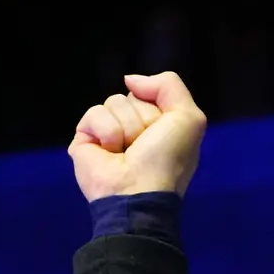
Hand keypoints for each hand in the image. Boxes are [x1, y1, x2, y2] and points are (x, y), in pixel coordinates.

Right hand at [69, 72, 205, 201]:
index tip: (162, 134)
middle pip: (132, 96)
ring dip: (126, 128)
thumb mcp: (188, 118)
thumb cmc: (166, 162)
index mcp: (157, 126)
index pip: (152, 93)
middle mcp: (132, 129)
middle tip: (142, 146)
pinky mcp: (85, 140)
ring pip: (113, 102)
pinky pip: (94, 114)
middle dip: (142, 118)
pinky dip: (106, 132)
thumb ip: (169, 85)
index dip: (159, 109)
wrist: (139, 193)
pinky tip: (109, 154)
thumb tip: (130, 80)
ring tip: (126, 153)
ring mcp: (107, 134)